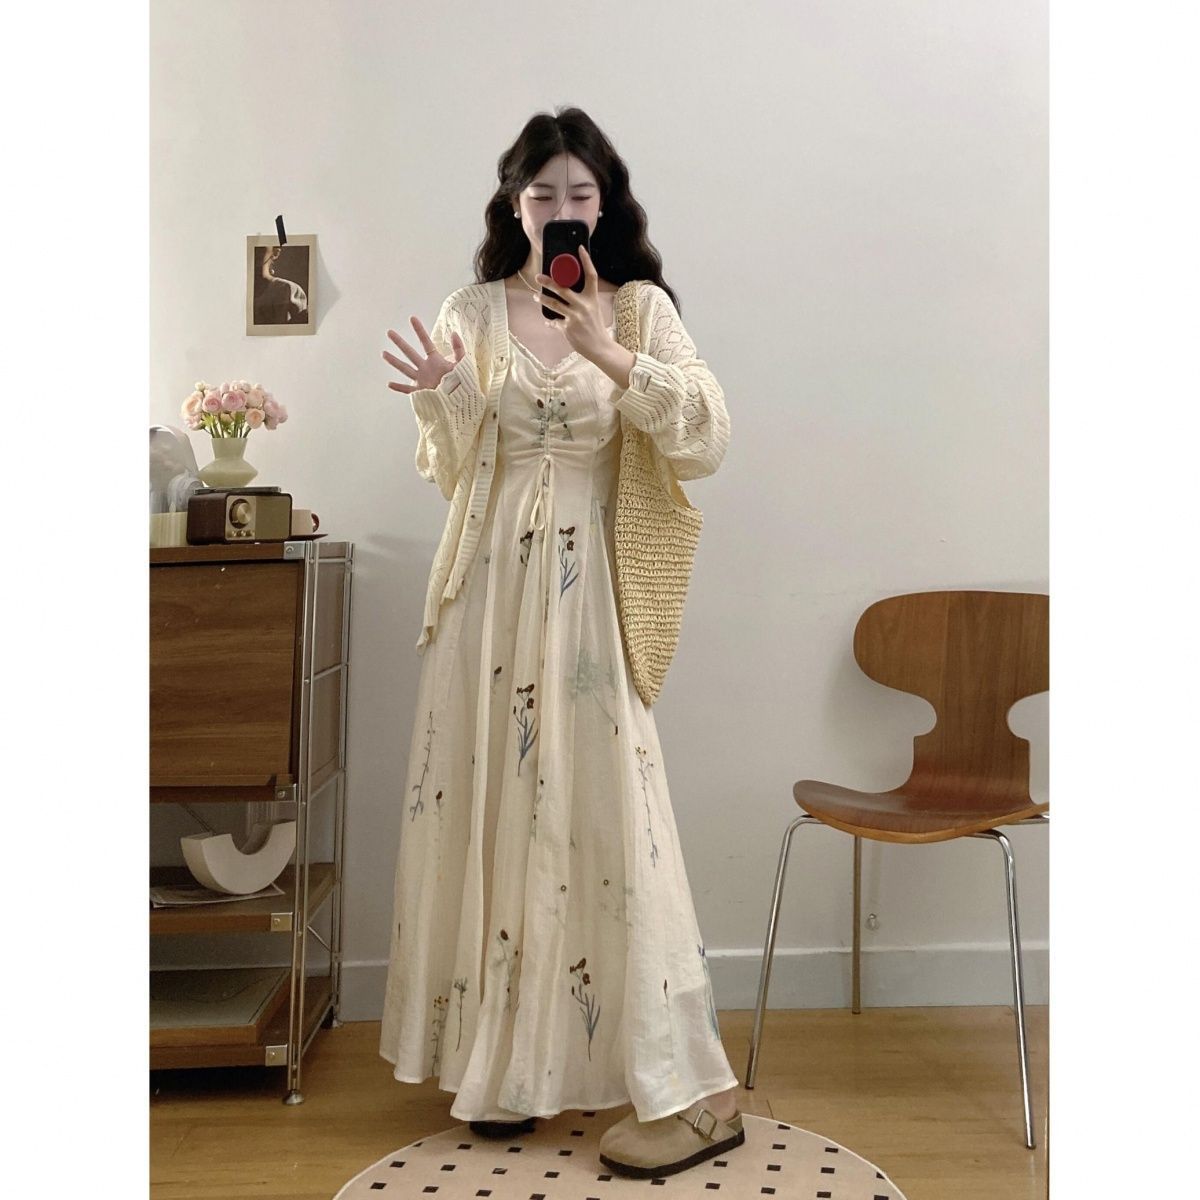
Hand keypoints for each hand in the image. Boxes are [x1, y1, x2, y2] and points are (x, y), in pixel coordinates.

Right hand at [383, 316, 466, 393]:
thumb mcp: (462, 364)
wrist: (460, 401)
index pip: (425, 342)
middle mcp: (426, 368)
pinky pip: (407, 389)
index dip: (419, 330)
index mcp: (435, 361)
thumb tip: (454, 333)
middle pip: (410, 352)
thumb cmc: (463, 383)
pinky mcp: (420, 392)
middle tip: (389, 332)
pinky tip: (389, 384)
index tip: (412, 318)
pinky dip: (398, 387)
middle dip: (400, 342)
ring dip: (394, 361)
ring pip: (405, 369)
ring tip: (384, 353)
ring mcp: (421, 380)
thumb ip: (459, 349)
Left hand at [535, 245, 608, 361]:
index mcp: (592, 298)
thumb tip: (565, 290)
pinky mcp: (567, 328)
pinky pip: (554, 321)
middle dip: (548, 282)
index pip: (591, 275)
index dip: (586, 261)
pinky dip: (551, 321)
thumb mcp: (593, 309)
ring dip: (542, 299)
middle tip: (538, 277)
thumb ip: (582, 300)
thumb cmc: (595, 327)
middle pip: (563, 289)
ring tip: (536, 296)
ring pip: (554, 304)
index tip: (580, 248)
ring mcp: (575, 317)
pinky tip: (548, 321)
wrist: (599, 348)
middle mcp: (584, 305)